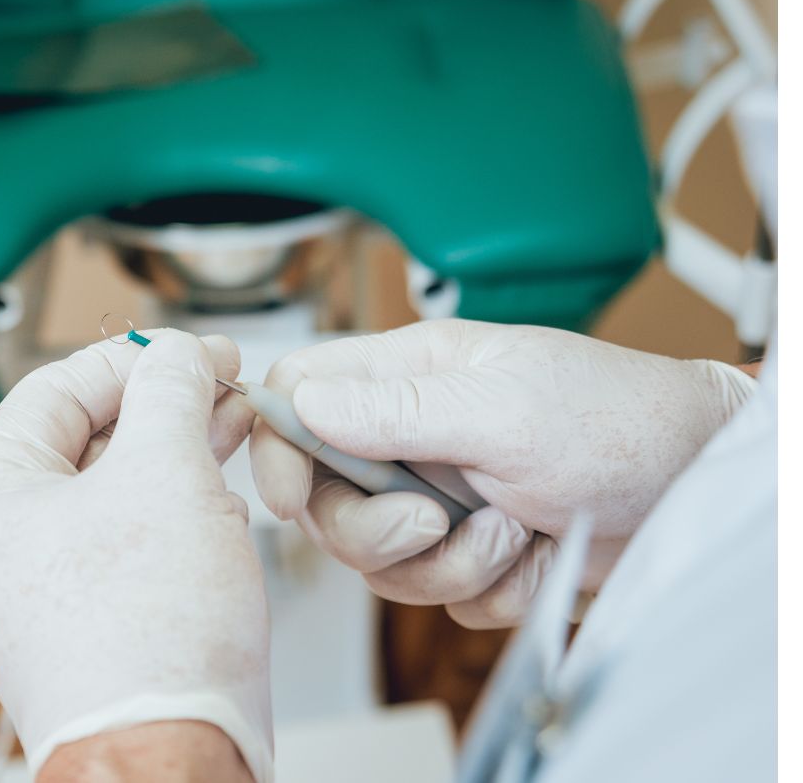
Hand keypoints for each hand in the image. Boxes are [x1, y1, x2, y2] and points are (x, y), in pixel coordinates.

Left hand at [0, 331, 271, 780]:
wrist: (172, 751)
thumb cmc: (148, 637)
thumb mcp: (164, 472)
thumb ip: (169, 390)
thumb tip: (177, 354)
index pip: (54, 388)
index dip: (134, 358)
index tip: (194, 349)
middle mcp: (2, 539)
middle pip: (85, 433)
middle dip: (164, 403)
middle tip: (222, 380)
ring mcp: (45, 578)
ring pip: (115, 481)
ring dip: (178, 447)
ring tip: (233, 421)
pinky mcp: (90, 609)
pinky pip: (129, 529)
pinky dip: (176, 501)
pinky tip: (222, 488)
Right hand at [249, 320, 755, 627]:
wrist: (690, 489)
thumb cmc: (616, 423)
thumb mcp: (503, 411)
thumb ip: (398, 408)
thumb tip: (304, 401)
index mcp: (408, 375)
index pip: (297, 396)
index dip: (276, 448)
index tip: (290, 497)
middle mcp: (409, 434)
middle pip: (326, 498)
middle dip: (375, 531)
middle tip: (434, 523)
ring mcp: (436, 493)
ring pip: (378, 558)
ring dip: (446, 564)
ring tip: (513, 531)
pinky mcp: (466, 546)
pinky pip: (435, 590)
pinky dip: (486, 586)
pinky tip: (533, 552)